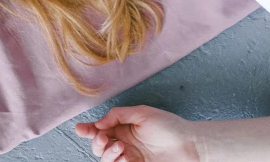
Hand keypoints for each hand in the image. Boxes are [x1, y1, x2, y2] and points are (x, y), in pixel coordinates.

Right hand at [75, 105, 200, 161]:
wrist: (189, 145)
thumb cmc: (168, 125)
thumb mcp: (142, 113)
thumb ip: (119, 115)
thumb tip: (99, 123)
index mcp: (124, 127)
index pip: (101, 129)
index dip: (88, 129)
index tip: (79, 128)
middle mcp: (124, 143)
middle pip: (100, 146)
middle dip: (97, 142)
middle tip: (104, 138)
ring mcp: (130, 158)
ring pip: (106, 160)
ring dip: (107, 154)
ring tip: (121, 148)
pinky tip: (124, 157)